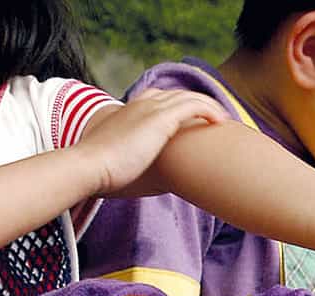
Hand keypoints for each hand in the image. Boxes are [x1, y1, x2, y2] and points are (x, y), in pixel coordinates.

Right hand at [75, 88, 227, 195]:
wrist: (89, 167)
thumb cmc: (104, 173)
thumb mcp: (126, 163)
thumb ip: (144, 164)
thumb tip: (166, 182)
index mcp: (130, 110)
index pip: (161, 98)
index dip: (182, 106)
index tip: (198, 120)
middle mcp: (141, 104)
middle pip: (179, 95)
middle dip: (200, 104)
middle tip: (218, 120)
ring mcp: (150, 109)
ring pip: (189, 98)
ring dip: (210, 107)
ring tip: (225, 121)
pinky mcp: (160, 119)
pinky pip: (193, 106)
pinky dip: (210, 111)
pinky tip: (221, 122)